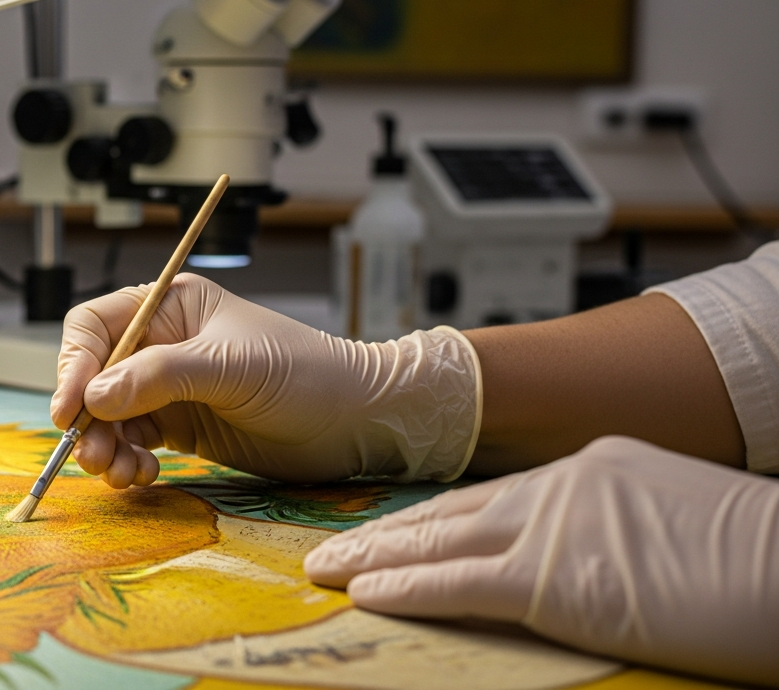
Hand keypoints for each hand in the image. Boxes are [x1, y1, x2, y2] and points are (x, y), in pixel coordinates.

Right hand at [50, 273, 480, 487]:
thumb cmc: (306, 373)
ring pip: (108, 416)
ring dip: (104, 446)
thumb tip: (94, 398)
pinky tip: (142, 475)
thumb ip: (159, 378)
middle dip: (86, 418)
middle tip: (94, 455)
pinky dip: (128, 461)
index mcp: (170, 307)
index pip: (96, 327)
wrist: (356, 421)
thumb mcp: (230, 368)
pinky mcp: (182, 426)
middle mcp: (162, 343)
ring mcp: (170, 387)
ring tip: (119, 473)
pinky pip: (134, 441)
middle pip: (94, 377)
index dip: (74, 366)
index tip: (70, 409)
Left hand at [303, 436, 778, 686]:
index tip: (392, 530)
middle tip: (332, 546)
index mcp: (593, 468)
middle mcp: (566, 482)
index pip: (490, 497)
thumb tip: (582, 564)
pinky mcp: (556, 576)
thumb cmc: (759, 562)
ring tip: (326, 568)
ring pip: (441, 542)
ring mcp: (557, 523)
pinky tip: (366, 593)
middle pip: (452, 511)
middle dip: (385, 533)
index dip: (432, 519)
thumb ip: (610, 535)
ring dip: (376, 558)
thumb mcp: (672, 528)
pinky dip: (407, 588)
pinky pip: (461, 583)